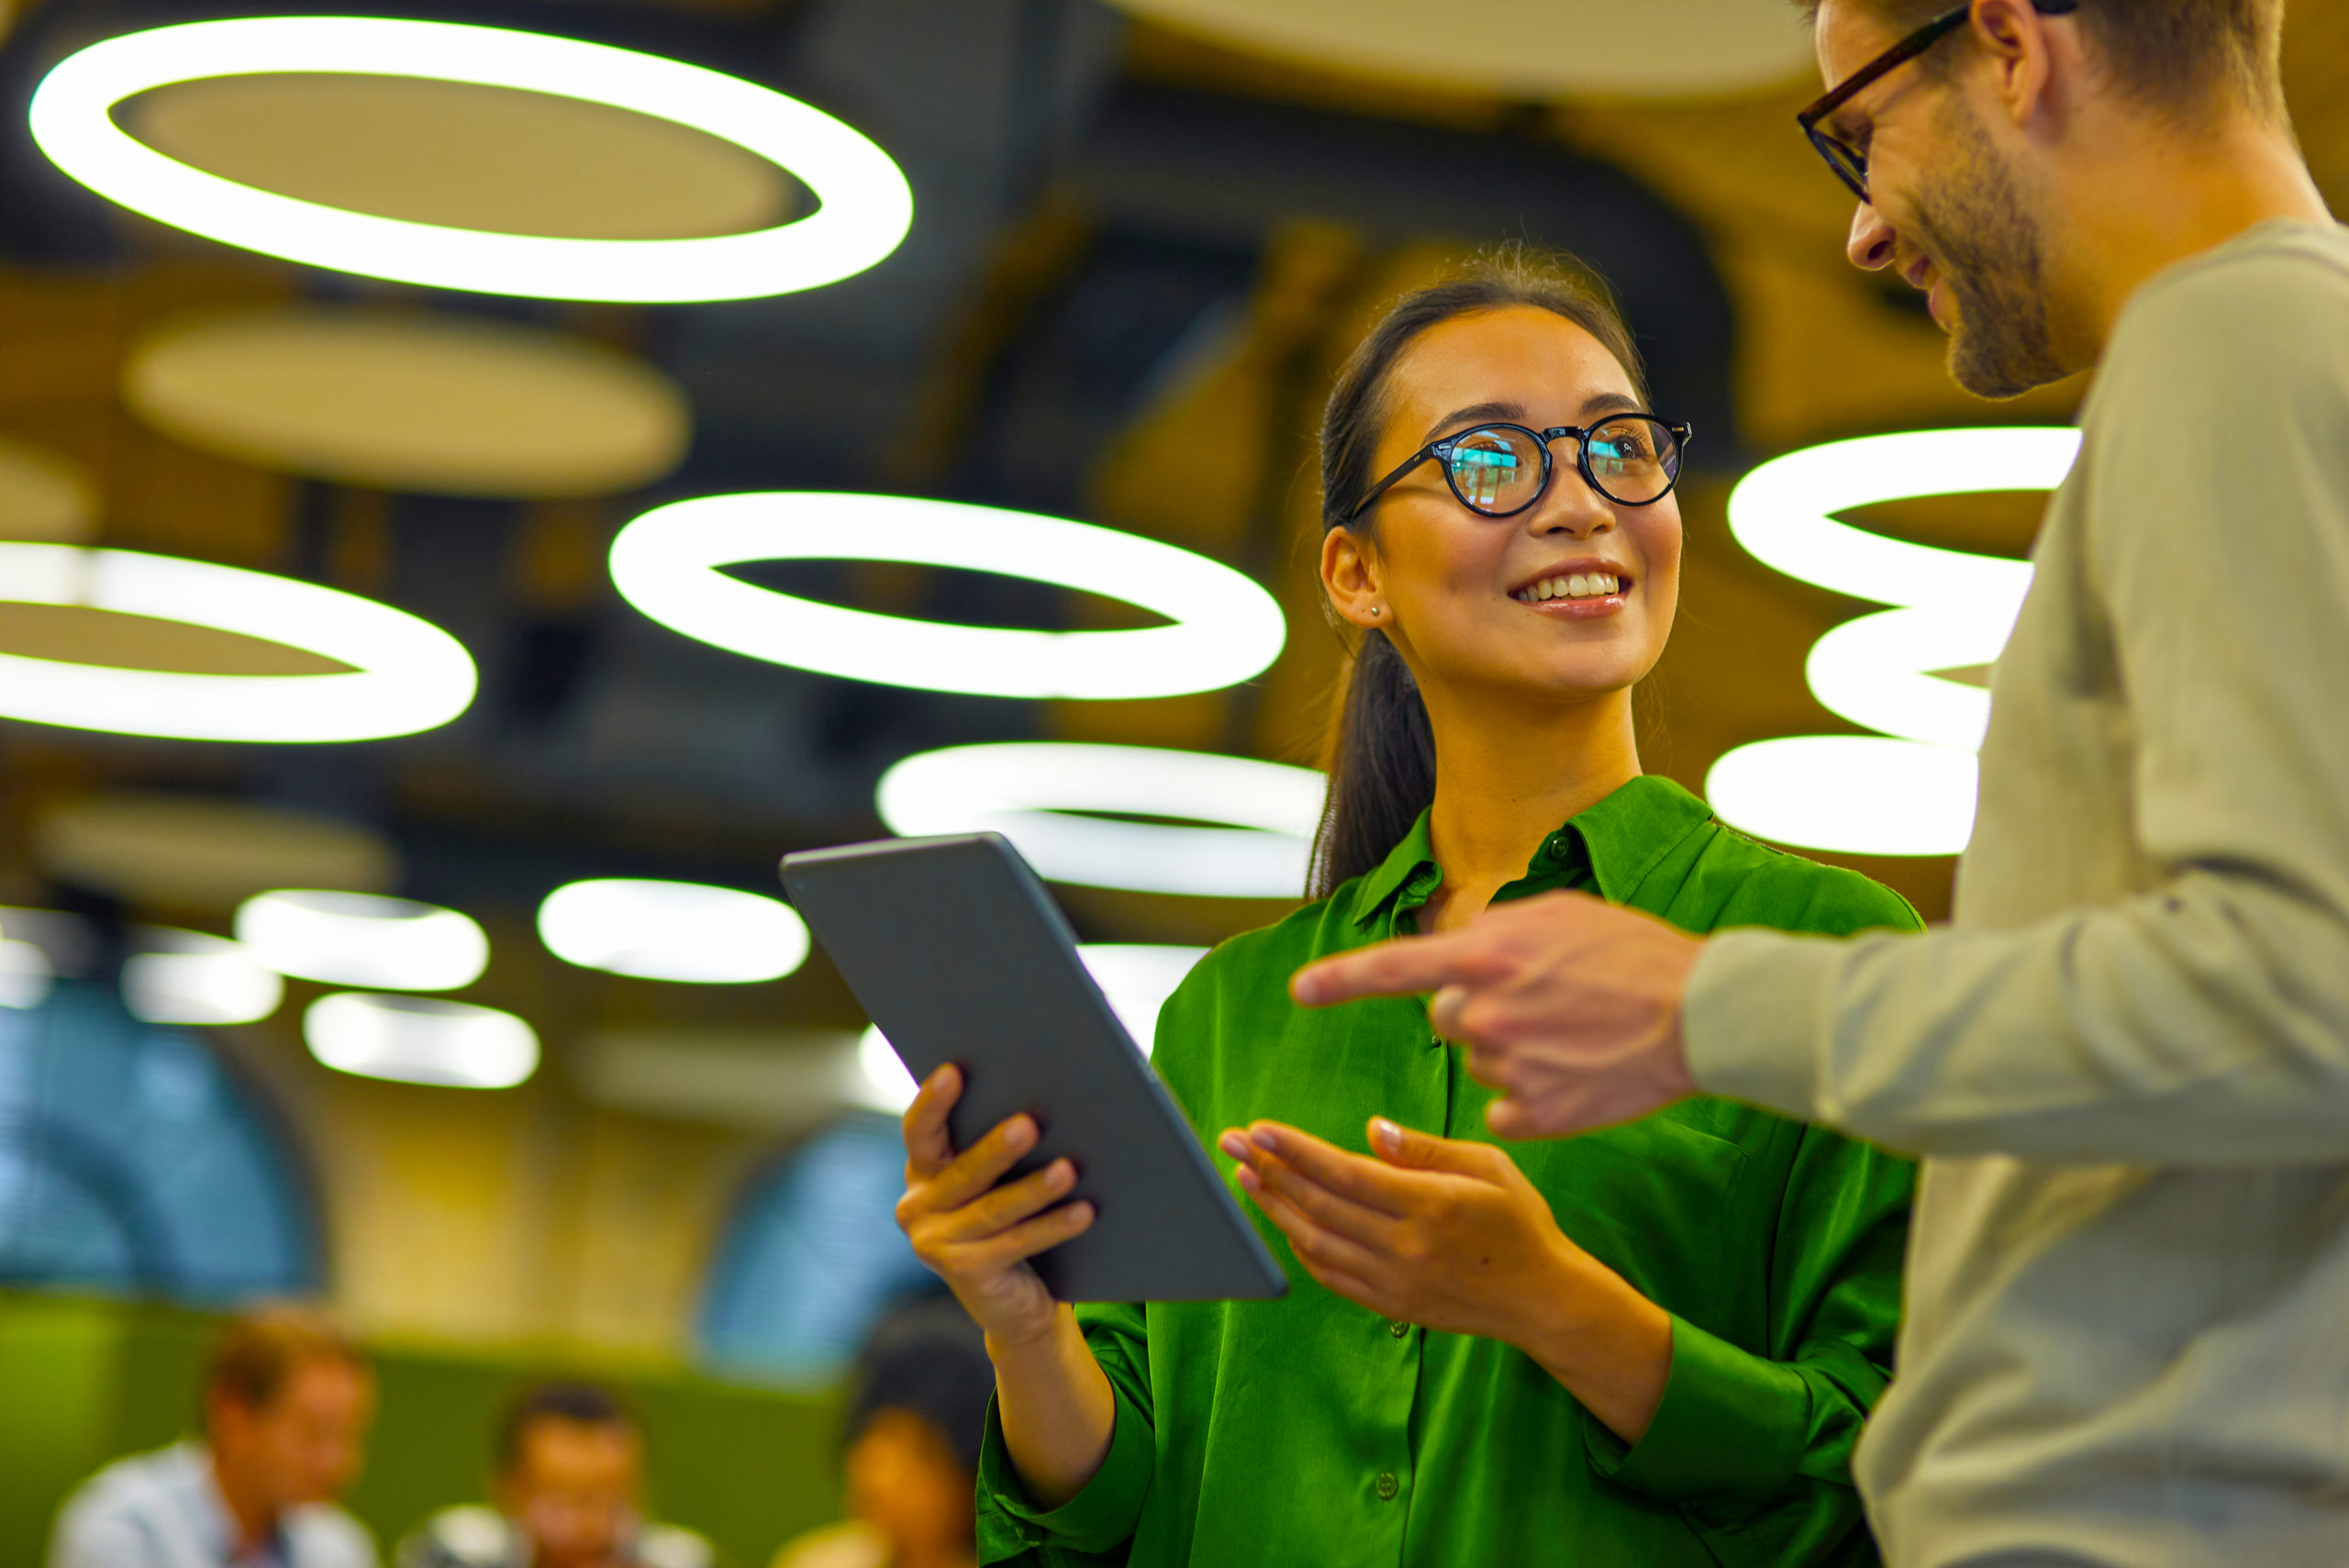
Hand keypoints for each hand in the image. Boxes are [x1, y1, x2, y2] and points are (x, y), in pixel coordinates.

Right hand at [896, 1063, 1094, 1347]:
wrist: (1014, 1301)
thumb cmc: (1012, 1218)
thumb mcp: (998, 1178)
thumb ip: (1002, 1142)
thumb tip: (1048, 1098)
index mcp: (923, 1170)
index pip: (919, 1130)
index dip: (933, 1101)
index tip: (954, 1070)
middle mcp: (917, 1206)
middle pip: (962, 1171)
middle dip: (997, 1148)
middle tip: (1029, 1124)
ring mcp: (935, 1244)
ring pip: (993, 1209)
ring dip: (1034, 1189)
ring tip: (1069, 1170)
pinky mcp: (964, 1274)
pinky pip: (1015, 1243)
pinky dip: (1052, 1227)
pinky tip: (1084, 1212)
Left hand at [1218, 1117, 1584, 1344]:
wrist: (1542, 1300)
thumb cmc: (1520, 1222)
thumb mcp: (1487, 1167)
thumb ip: (1425, 1150)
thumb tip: (1371, 1131)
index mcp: (1428, 1205)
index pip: (1344, 1172)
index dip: (1296, 1149)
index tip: (1260, 1128)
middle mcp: (1404, 1246)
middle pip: (1319, 1204)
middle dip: (1269, 1169)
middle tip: (1233, 1143)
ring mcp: (1393, 1281)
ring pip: (1315, 1241)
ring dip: (1274, 1207)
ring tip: (1245, 1177)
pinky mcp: (1389, 1304)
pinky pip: (1330, 1274)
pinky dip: (1299, 1246)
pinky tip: (1283, 1220)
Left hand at [1289, 890, 1703, 1137]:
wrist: (1703, 1015)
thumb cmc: (1636, 955)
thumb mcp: (1559, 915)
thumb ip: (1495, 932)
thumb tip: (1460, 947)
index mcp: (1485, 958)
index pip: (1391, 968)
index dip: (1340, 980)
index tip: (1301, 992)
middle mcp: (1485, 1015)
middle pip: (1446, 1018)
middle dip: (1479, 1008)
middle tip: (1542, 1000)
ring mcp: (1508, 1070)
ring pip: (1479, 1061)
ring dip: (1511, 1050)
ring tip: (1574, 1033)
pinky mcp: (1535, 1117)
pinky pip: (1505, 1109)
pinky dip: (1531, 1097)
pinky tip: (1575, 1075)